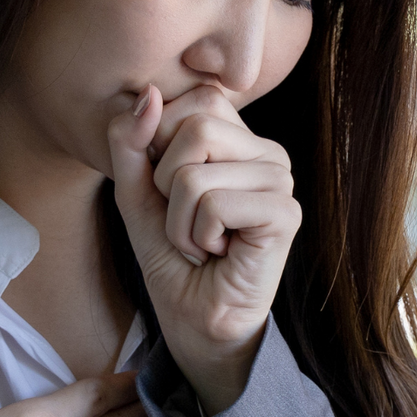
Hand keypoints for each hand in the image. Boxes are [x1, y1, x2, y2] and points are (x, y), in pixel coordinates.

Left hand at [107, 84, 301, 415]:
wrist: (196, 322)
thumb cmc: (173, 258)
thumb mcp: (137, 193)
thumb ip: (132, 143)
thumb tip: (147, 94)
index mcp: (239, 137)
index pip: (192, 100)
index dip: (160, 147)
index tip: (171, 194)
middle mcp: (267, 151)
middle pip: (193, 127)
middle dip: (166, 184)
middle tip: (186, 222)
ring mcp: (280, 181)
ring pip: (195, 172)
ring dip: (179, 221)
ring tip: (201, 242)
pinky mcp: (284, 213)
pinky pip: (213, 204)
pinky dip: (198, 236)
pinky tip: (218, 254)